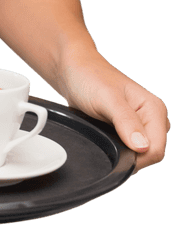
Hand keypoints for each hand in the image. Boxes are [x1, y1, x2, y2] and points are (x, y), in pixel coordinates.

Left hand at [59, 53, 168, 172]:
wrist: (73, 71)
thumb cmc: (90, 77)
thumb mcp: (107, 98)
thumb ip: (126, 121)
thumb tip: (142, 146)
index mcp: (154, 109)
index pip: (156, 150)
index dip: (136, 158)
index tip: (114, 151)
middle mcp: (152, 118)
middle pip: (149, 155)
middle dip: (129, 156)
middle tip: (105, 140)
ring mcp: (141, 125)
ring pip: (140, 155)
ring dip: (122, 153)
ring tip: (103, 135)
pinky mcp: (129, 130)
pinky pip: (129, 150)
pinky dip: (117, 149)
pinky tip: (104, 138)